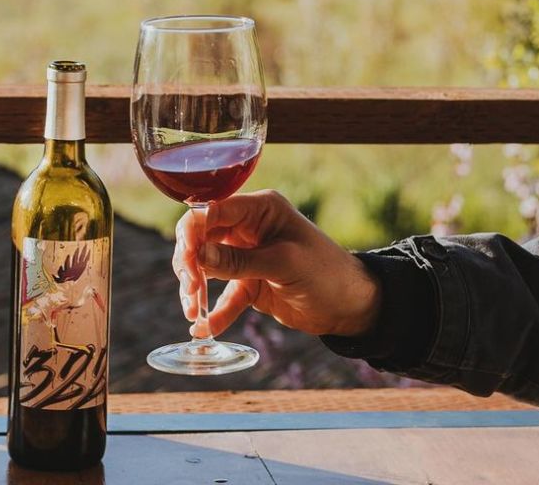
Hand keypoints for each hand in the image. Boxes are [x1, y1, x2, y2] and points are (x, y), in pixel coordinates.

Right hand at [173, 189, 380, 338]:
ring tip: (193, 312)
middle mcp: (248, 228)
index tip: (186, 261)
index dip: (192, 232)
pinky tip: (203, 329)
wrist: (352, 307)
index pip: (211, 211)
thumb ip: (238, 261)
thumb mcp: (283, 263)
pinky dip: (214, 313)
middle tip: (191, 291)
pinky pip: (224, 295)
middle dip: (190, 264)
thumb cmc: (325, 272)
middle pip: (202, 238)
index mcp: (259, 209)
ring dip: (196, 288)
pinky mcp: (250, 283)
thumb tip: (196, 255)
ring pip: (207, 266)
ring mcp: (247, 256)